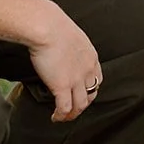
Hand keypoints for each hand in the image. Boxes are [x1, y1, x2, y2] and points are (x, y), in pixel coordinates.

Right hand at [26, 7, 103, 122]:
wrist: (46, 26)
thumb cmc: (52, 25)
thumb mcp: (70, 36)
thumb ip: (70, 47)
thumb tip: (60, 49)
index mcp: (91, 57)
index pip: (97, 80)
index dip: (89, 90)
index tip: (80, 94)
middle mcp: (87, 70)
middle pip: (91, 95)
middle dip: (82, 104)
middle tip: (72, 108)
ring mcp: (76, 80)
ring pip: (80, 106)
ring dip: (72, 114)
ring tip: (63, 117)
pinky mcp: (62, 86)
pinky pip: (65, 108)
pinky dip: (61, 116)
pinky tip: (55, 117)